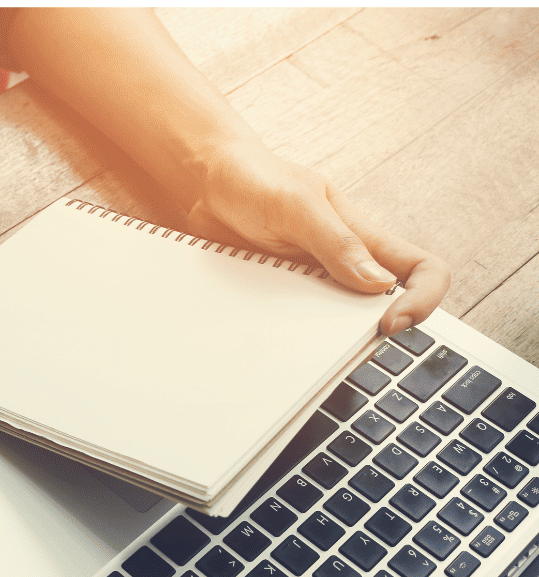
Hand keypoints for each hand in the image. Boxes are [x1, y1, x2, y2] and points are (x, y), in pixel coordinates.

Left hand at [185, 143, 449, 335]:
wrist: (205, 183)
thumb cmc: (255, 180)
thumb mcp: (295, 205)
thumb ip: (336, 241)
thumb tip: (380, 284)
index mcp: (362, 236)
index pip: (423, 269)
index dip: (422, 299)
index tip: (389, 321)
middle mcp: (345, 263)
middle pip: (384, 309)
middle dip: (369, 332)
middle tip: (338, 344)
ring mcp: (312, 282)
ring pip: (339, 326)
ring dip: (326, 340)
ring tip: (299, 342)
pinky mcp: (280, 295)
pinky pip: (295, 327)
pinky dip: (288, 337)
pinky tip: (267, 335)